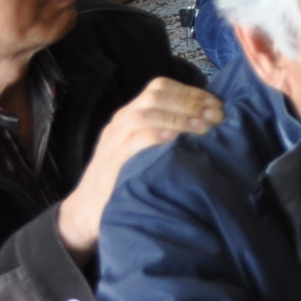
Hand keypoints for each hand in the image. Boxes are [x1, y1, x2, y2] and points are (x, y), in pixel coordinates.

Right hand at [56, 78, 224, 259]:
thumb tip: (208, 123)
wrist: (85, 213)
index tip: (216, 104)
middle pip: (155, 96)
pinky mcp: (110, 163)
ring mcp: (112, 142)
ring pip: (145, 115)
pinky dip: (157, 136)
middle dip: (190, 102)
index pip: (159, 88)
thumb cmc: (125, 181)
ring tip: (204, 128)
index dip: (191, 92)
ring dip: (179, 118)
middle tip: (216, 117)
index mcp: (129, 116)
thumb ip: (166, 133)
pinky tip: (176, 141)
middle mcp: (119, 123)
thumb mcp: (144, 150)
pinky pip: (133, 141)